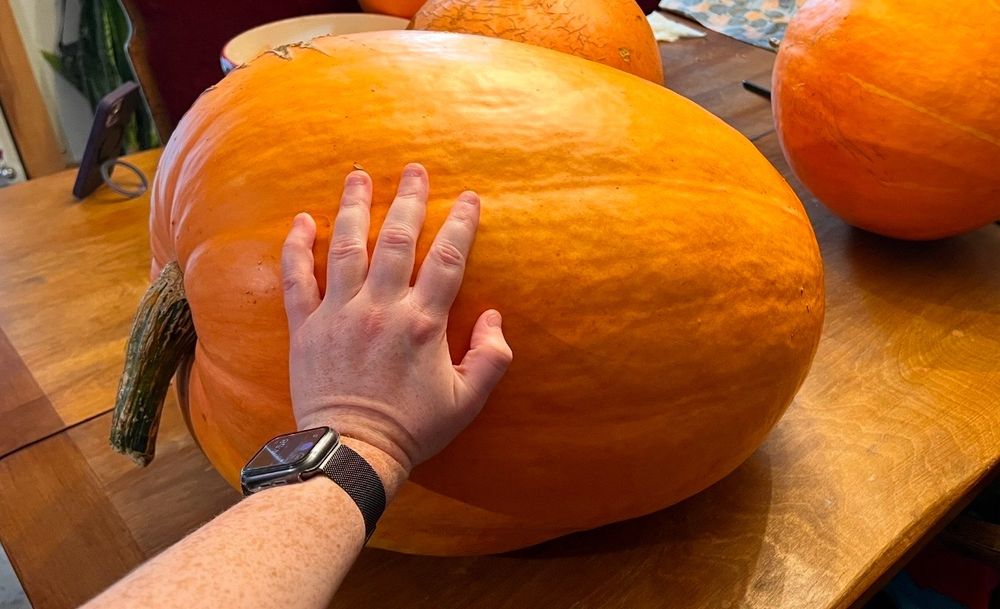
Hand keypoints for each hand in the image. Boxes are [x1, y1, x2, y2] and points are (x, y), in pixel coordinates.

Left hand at [280, 164, 512, 472]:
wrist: (352, 452)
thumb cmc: (413, 429)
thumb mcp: (467, 400)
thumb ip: (491, 357)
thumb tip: (494, 317)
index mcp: (422, 323)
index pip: (446, 259)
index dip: (460, 224)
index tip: (469, 198)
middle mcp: (380, 308)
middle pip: (396, 239)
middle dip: (409, 199)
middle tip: (416, 170)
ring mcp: (339, 314)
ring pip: (346, 246)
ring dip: (354, 206)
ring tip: (359, 175)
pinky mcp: (306, 327)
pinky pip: (296, 278)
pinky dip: (296, 247)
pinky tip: (302, 220)